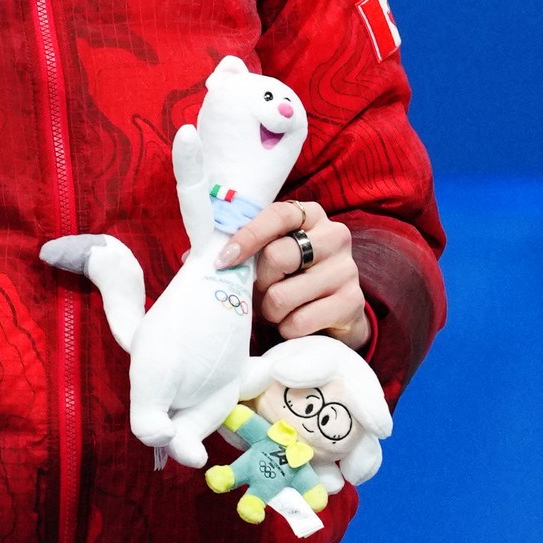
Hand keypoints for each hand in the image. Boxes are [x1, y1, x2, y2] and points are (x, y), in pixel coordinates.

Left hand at [214, 199, 370, 350]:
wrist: (334, 312)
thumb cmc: (291, 277)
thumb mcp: (268, 256)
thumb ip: (237, 250)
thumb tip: (190, 257)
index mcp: (309, 214)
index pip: (276, 215)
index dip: (246, 237)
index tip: (223, 260)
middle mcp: (334, 235)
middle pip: (278, 257)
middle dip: (259, 282)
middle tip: (260, 291)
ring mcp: (347, 269)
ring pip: (283, 295)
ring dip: (270, 309)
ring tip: (277, 308)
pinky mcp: (352, 302)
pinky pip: (299, 321)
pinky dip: (287, 328)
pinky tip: (295, 321)